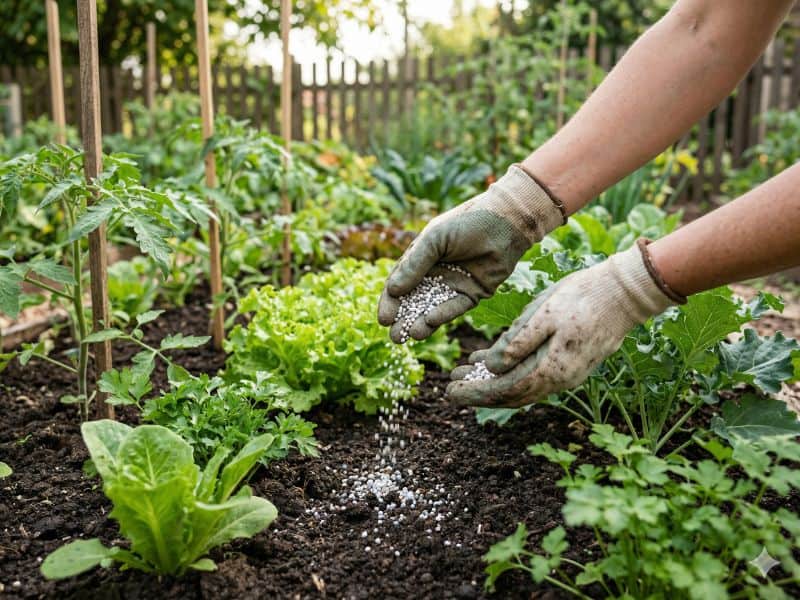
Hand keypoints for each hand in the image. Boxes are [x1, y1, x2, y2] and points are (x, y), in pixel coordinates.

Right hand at [377, 165, 564, 342]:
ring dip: (421, 322)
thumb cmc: (466, 224)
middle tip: (394, 336)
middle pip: (415, 301)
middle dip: (404, 319)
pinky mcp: (473, 293)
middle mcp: (436, 273)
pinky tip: (430, 322)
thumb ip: (414, 265)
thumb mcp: (434, 240)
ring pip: (433, 308)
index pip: (400, 283)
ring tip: (410, 335)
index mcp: (421, 258)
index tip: (383, 318)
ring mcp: (454, 284)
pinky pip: (455, 307)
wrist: (505, 223)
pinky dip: (442, 315)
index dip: (390, 302)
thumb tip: (392, 290)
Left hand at [446, 241, 682, 407]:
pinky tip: (487, 359)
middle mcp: (559, 380)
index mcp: (552, 370)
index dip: (475, 393)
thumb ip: (517, 343)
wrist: (624, 294)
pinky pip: (531, 374)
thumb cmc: (583, 298)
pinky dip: (507, 370)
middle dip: (478, 391)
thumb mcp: (544, 314)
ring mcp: (566, 374)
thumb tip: (491, 368)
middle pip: (510, 395)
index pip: (505, 391)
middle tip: (450, 386)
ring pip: (520, 385)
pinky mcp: (568, 362)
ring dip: (490, 381)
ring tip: (462, 371)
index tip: (450, 391)